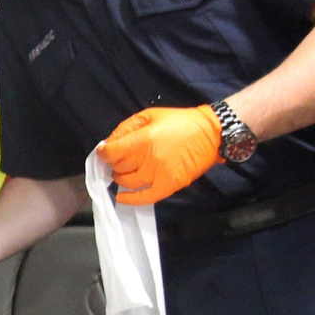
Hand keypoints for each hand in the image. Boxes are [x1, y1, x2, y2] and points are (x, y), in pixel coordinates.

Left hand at [99, 106, 221, 205]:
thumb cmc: (180, 122)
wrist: (211, 134)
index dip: (104, 152)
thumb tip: (108, 142)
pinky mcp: (170, 185)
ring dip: (120, 177)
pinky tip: (121, 197)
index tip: (103, 152)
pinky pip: (146, 197)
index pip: (112, 152)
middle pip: (119, 166)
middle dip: (114, 163)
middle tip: (118, 159)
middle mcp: (149, 158)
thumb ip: (127, 127)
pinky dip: (131, 199)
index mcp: (144, 139)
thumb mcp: (150, 115)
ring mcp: (160, 174)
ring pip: (129, 181)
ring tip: (122, 172)